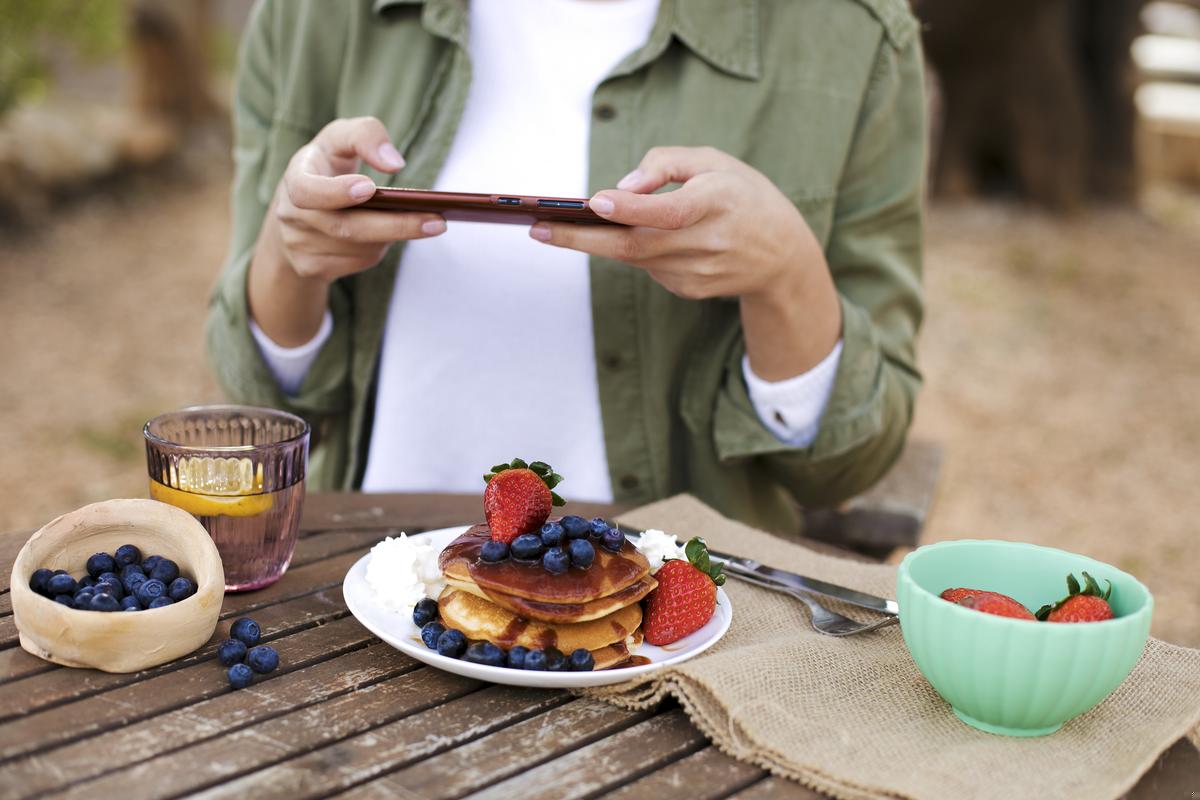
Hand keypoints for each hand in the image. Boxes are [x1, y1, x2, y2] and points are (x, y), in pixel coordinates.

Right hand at [249, 117, 444, 345]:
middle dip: (395, 226)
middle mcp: (291, 215)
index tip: (370, 188)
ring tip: (420, 223)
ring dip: (391, 237)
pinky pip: (358, 263)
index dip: (335, 192)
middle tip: (437, 222)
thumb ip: (366, 135)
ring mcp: (298, 245)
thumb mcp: (341, 137)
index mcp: (295, 177)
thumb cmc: (328, 165)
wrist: (299, 208)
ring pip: (358, 249)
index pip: (307, 190)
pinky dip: (380, 249)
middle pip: (345, 228)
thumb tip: (394, 163)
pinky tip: (390, 235)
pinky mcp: (311, 268)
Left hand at [529, 146, 840, 379]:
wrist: (782, 256)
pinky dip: (633, 250)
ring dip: (596, 241)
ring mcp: (697, 273)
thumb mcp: (715, 161)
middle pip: (636, 245)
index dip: (631, 208)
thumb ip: (667, 163)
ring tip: (556, 226)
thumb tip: (622, 186)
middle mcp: (707, 242)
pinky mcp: (688, 290)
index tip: (594, 202)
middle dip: (582, 238)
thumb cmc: (742, 196)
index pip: (669, 210)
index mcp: (719, 202)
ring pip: (634, 257)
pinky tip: (629, 237)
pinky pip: (647, 266)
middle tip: (538, 228)